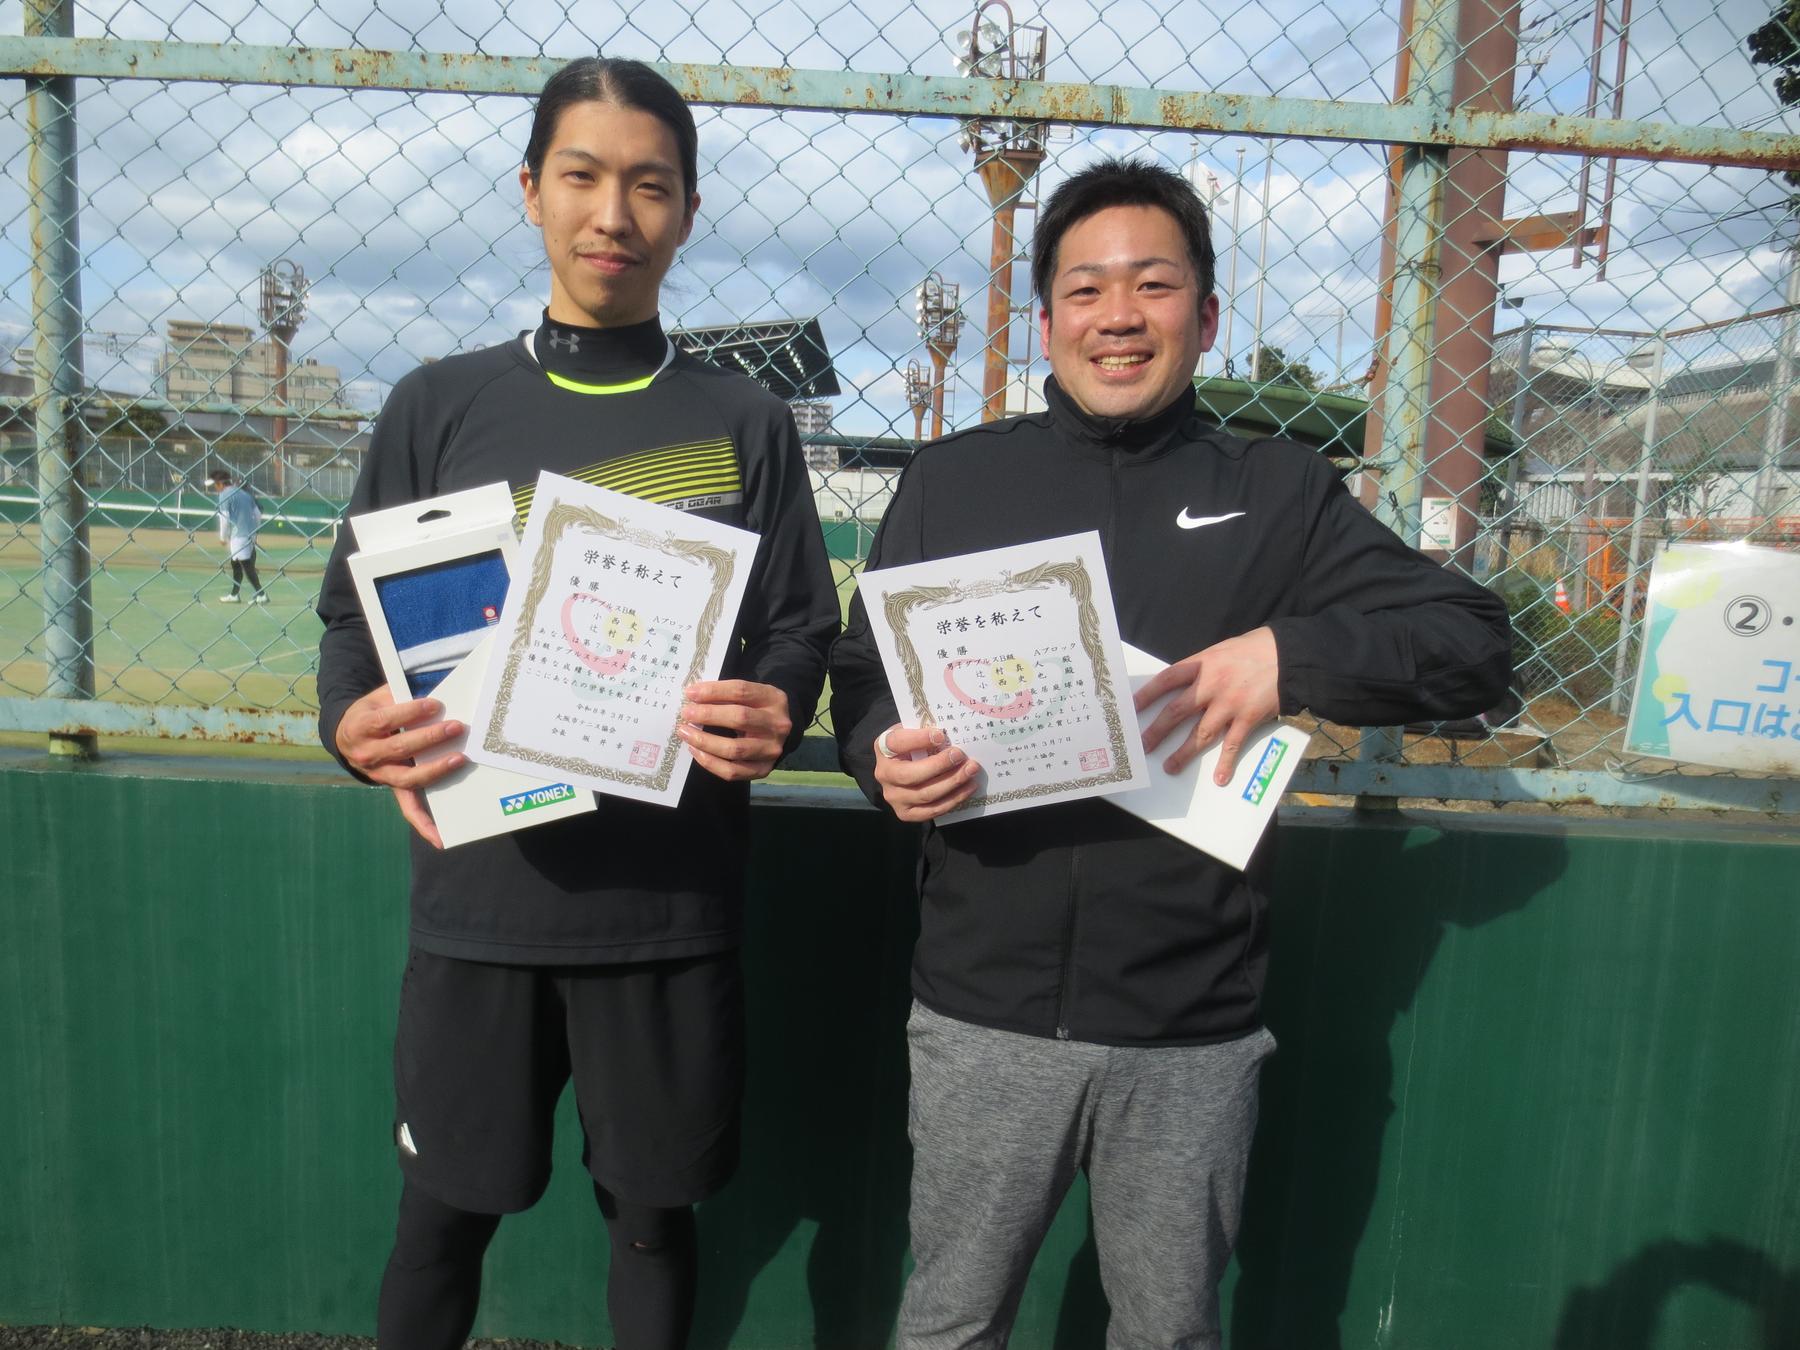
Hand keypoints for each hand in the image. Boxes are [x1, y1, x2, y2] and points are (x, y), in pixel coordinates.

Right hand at [334, 684, 468, 848]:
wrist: (345, 734)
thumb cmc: (370, 712)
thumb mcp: (377, 697)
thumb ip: (399, 695)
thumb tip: (433, 696)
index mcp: (361, 727)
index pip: (387, 720)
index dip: (410, 713)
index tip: (434, 705)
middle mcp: (367, 754)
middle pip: (400, 748)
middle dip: (430, 738)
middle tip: (456, 727)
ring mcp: (379, 774)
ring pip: (408, 778)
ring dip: (435, 770)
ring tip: (459, 759)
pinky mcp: (391, 786)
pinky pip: (407, 807)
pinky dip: (423, 824)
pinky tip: (441, 837)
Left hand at [677, 680, 792, 781]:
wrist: (778, 734)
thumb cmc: (757, 710)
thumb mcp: (750, 696)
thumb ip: (726, 695)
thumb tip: (693, 698)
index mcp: (774, 699)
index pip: (741, 691)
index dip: (714, 691)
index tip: (691, 693)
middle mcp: (778, 725)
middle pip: (740, 718)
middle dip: (708, 715)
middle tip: (686, 713)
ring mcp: (772, 750)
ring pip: (734, 749)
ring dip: (705, 741)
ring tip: (685, 733)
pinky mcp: (764, 770)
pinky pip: (733, 771)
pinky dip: (710, 762)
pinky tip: (696, 751)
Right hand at [871, 724, 980, 822]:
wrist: (900, 769)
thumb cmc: (911, 747)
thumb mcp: (913, 732)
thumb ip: (925, 732)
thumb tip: (948, 737)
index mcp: (884, 748)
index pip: (896, 743)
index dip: (918, 739)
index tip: (940, 735)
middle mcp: (884, 775)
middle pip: (910, 775)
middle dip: (939, 765)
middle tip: (960, 755)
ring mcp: (894, 797)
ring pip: (925, 795)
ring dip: (952, 782)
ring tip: (971, 771)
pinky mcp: (906, 813)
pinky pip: (932, 811)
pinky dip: (953, 799)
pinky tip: (968, 788)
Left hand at [1135, 626, 1279, 785]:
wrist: (1290, 655)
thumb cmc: (1255, 649)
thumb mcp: (1222, 650)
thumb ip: (1202, 668)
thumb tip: (1182, 685)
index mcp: (1203, 664)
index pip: (1167, 679)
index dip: (1148, 694)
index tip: (1132, 708)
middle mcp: (1212, 684)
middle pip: (1177, 711)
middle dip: (1157, 730)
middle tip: (1143, 745)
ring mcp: (1230, 703)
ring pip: (1200, 733)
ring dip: (1183, 753)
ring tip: (1169, 767)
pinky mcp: (1248, 717)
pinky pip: (1233, 745)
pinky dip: (1226, 763)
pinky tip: (1219, 778)